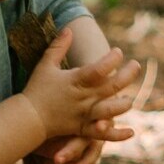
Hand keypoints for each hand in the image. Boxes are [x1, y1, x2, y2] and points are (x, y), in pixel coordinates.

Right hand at [20, 29, 141, 139]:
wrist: (27, 118)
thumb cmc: (36, 89)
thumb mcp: (45, 64)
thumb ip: (58, 46)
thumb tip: (69, 28)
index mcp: (75, 81)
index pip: (99, 68)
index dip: (112, 59)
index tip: (118, 51)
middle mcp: (82, 98)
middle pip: (111, 87)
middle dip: (127, 75)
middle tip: (136, 65)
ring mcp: (84, 115)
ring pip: (110, 110)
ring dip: (123, 104)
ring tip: (130, 98)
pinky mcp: (82, 129)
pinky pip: (101, 134)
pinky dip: (116, 135)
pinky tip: (131, 131)